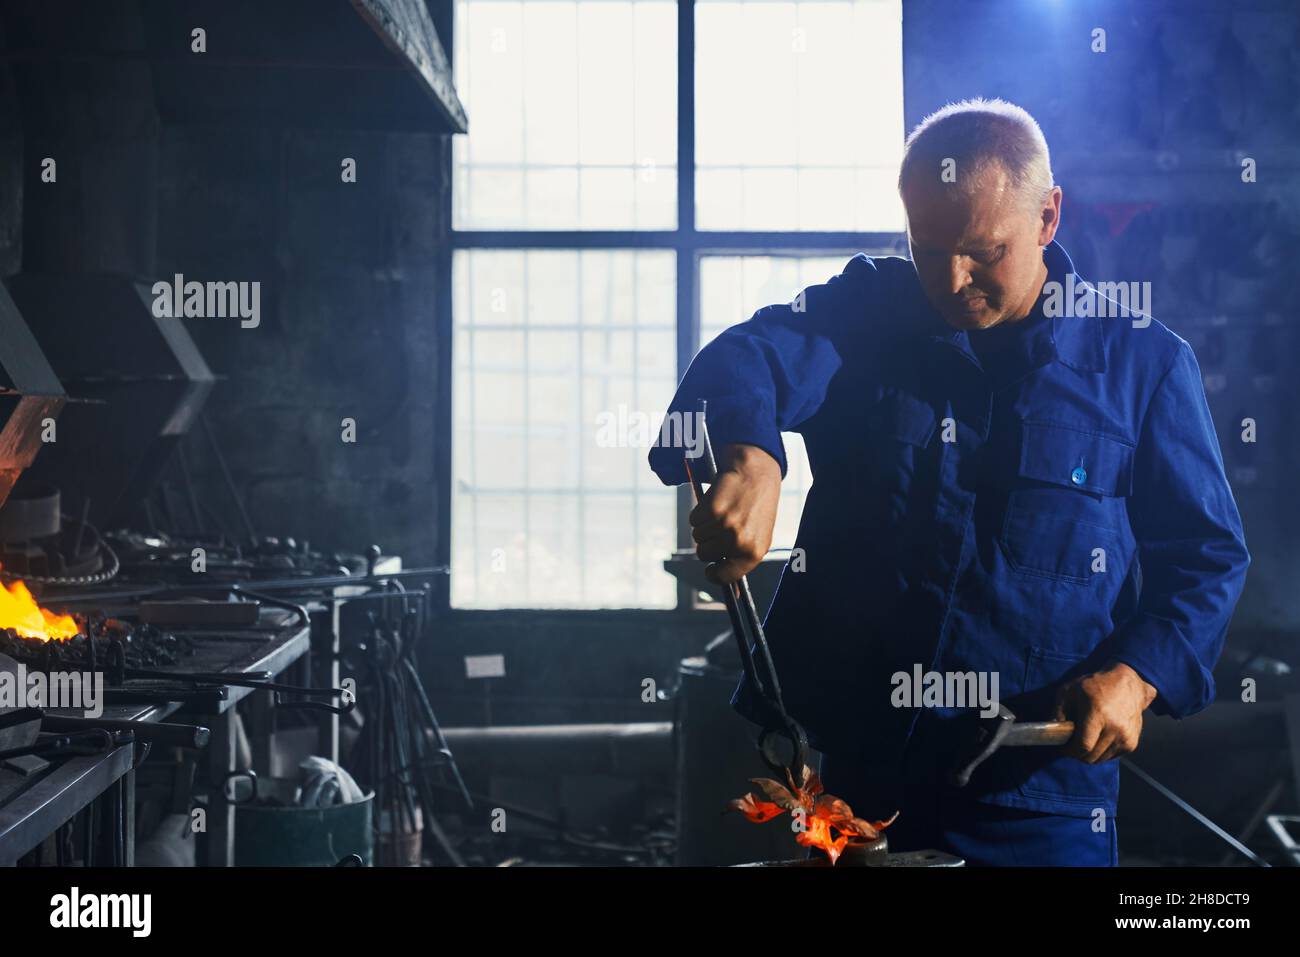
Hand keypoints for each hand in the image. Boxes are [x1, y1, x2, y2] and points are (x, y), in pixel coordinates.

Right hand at [689, 443, 781, 584]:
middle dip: (708, 541)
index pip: (724, 577)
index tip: (709, 570)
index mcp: (754, 553)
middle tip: (722, 526)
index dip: (713, 574)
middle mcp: (739, 541)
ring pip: (697, 536)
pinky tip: (715, 501)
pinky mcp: (713, 509)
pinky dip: (699, 511)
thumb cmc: (756, 508)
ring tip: (722, 511)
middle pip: (704, 554)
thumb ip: (742, 560)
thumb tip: (732, 593)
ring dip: (704, 525)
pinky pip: (693, 519)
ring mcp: (726, 526)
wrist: (756, 473)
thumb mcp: (758, 536)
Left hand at [1052, 662, 1157, 763]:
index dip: (1069, 751)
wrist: (1127, 684)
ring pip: (1101, 759)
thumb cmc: (1095, 685)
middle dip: (1077, 754)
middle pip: (1091, 756)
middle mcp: (1115, 728)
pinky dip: (1101, 752)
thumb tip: (1050, 732)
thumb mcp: (1069, 690)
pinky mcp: (1132, 743)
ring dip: (1089, 754)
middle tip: (1070, 745)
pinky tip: (1097, 738)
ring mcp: (1126, 737)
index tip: (1062, 748)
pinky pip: (1111, 757)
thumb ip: (1057, 712)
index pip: (1083, 746)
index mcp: (1098, 714)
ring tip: (1084, 740)